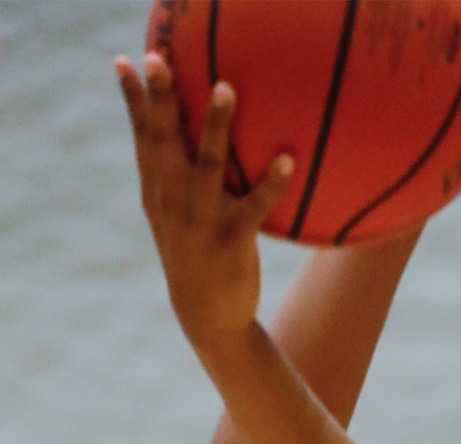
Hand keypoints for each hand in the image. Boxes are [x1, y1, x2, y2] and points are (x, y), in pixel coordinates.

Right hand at [116, 54, 293, 354]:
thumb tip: (180, 133)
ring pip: (210, 166)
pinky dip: (272, 182)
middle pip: (165, 143)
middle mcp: (174, 203)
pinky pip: (256, 206)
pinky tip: (288, 158)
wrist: (209, 319)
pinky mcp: (233, 241)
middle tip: (159, 61)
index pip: (142, 139)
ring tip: (227, 88)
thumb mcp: (174, 218)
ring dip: (218, 127)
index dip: (132, 100)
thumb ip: (173, 177)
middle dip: (162, 100)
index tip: (125, 61)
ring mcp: (203, 221)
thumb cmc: (196, 257)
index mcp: (157, 194)